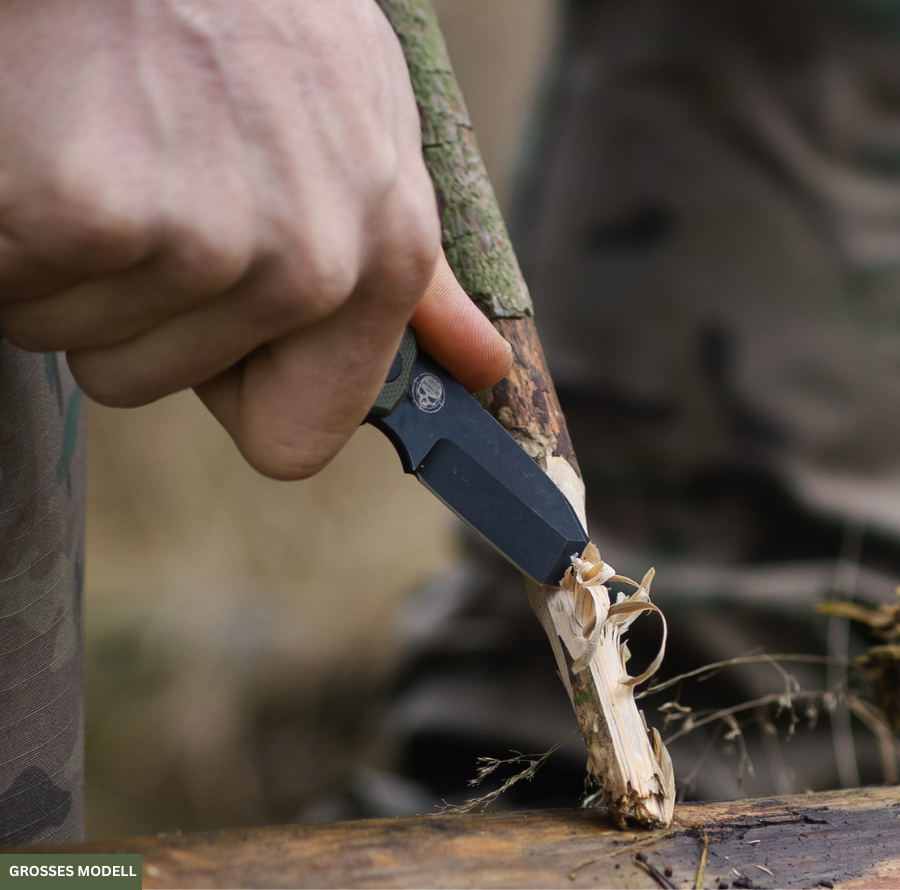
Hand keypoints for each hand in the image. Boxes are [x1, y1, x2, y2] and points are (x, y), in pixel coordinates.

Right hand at [0, 0, 510, 478]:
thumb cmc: (252, 27)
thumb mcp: (369, 142)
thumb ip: (418, 283)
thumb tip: (481, 369)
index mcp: (384, 257)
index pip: (294, 443)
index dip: (229, 390)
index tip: (210, 320)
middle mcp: (313, 261)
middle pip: (151, 384)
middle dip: (125, 304)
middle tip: (140, 176)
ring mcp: (206, 236)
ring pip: (78, 342)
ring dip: (69, 261)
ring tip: (103, 142)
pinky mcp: (90, 206)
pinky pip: (13, 290)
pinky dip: (9, 229)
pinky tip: (50, 133)